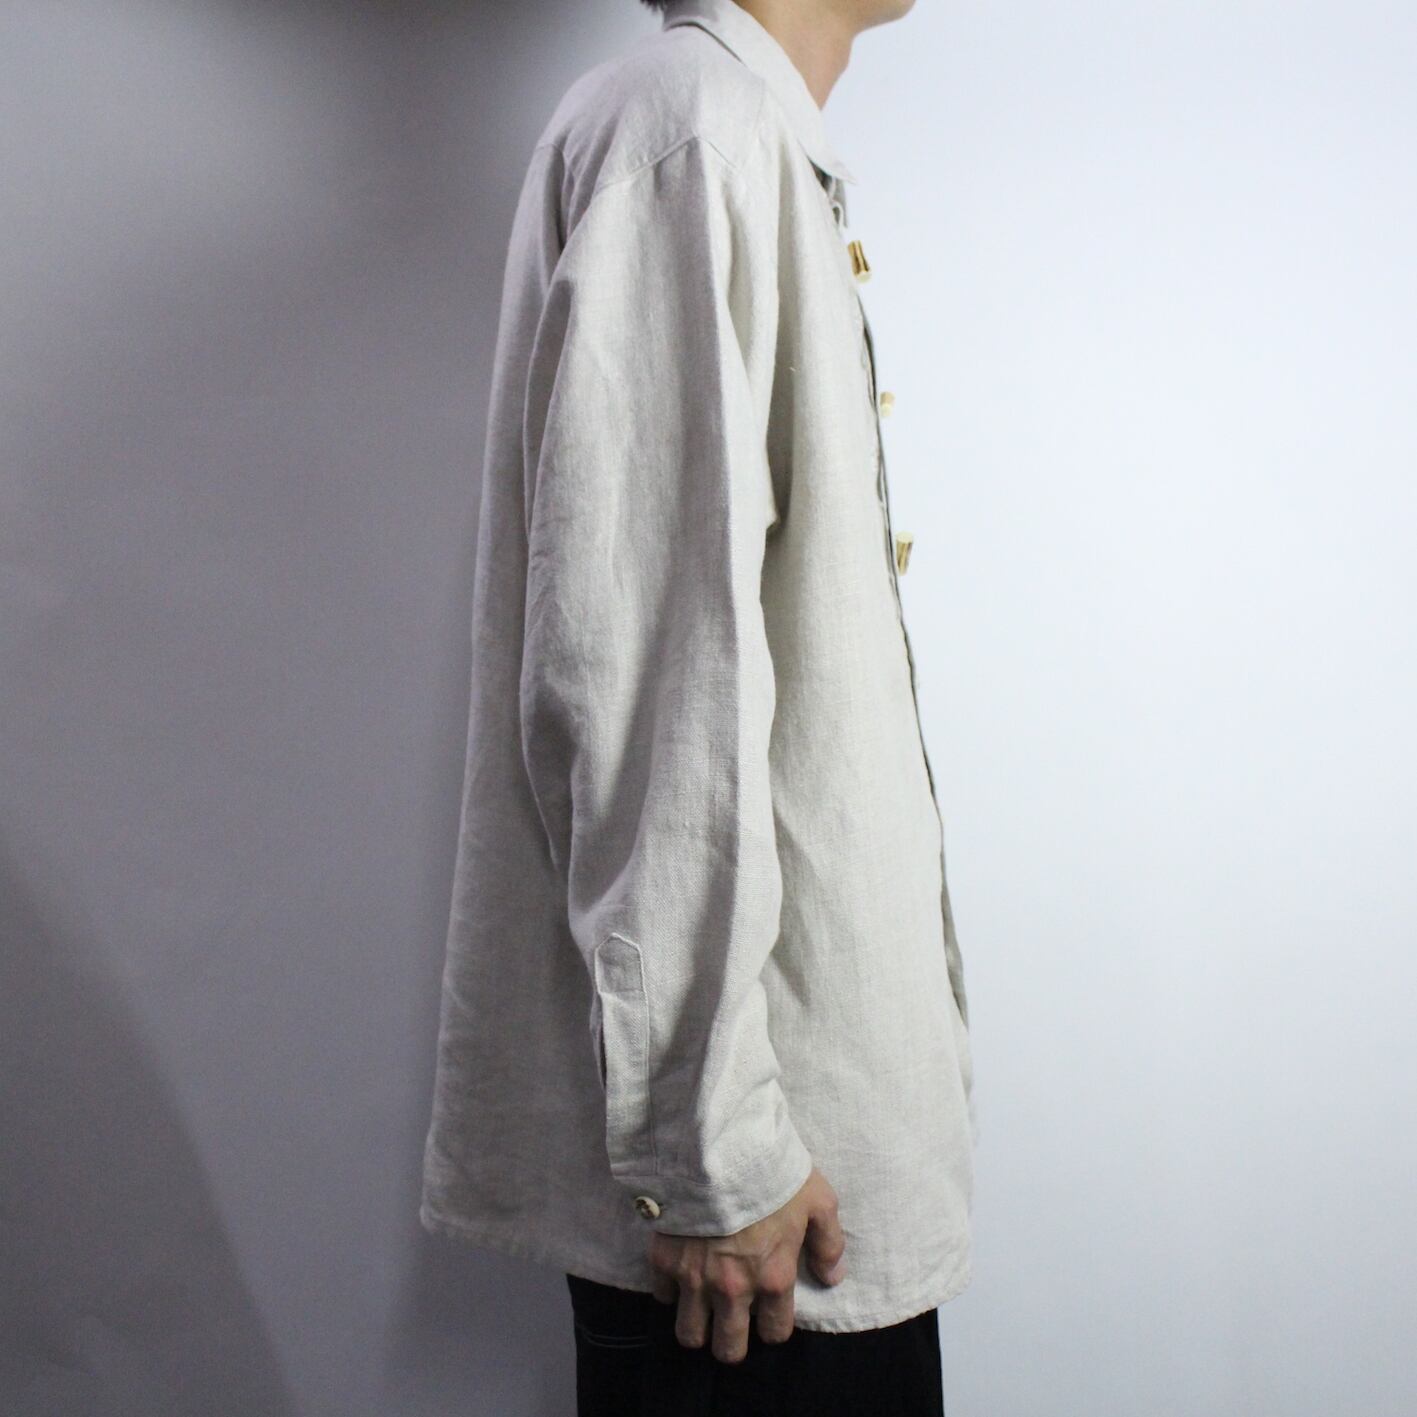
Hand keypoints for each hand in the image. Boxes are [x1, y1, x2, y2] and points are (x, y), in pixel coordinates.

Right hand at [646, 1165, 846, 1363]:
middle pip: (728, 1349)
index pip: (775, 1333)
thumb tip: (833, 1278)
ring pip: (690, 1334)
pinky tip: (680, 1273)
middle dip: (732, 1343)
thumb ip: (828, 1243)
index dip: (774, 1326)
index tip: (770, 1312)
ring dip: (698, 1326)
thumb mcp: (818, 1199)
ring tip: (702, 1310)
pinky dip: (670, 1290)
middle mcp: (733, 1289)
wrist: (718, 1145)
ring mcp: (695, 1277)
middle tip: (731, 1324)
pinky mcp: (664, 1259)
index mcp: (773, 1278)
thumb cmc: (773, 1171)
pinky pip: (662, 1296)